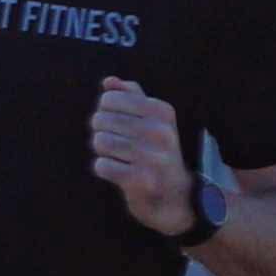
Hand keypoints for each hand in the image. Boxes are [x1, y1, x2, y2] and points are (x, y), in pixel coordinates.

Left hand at [90, 77, 195, 235]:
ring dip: (101, 150)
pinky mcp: (141, 180)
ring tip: (116, 155)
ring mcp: (152, 157)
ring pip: (100, 141)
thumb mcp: (152, 119)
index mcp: (162, 111)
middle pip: (100, 119)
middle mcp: (160, 132)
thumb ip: (131, 96)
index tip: (117, 122)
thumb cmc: (156, 150)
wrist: (175, 193)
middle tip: (115, 141)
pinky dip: (104, 168)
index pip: (109, 98)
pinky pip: (101, 166)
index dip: (104, 110)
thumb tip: (108, 82)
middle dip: (100, 130)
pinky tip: (117, 170)